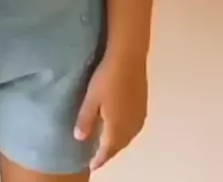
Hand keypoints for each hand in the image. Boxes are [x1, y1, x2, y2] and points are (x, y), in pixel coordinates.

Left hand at [75, 52, 147, 171]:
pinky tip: (119, 125)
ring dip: (118, 142)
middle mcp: (131, 127)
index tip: (91, 165)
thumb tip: (79, 139)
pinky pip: (133, 127)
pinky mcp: (143, 106)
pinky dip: (125, 132)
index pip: (107, 151)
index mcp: (117, 128)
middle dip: (108, 152)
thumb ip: (85, 119)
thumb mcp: (91, 98)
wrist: (128, 57)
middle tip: (97, 155)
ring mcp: (139, 116)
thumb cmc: (107, 78)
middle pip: (119, 146)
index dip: (99, 159)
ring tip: (107, 142)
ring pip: (128, 137)